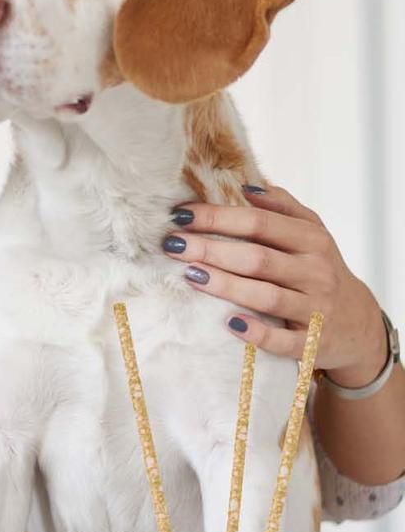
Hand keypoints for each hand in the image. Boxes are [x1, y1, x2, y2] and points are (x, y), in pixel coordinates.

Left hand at [161, 183, 387, 381]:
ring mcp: (315, 309)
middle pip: (257, 258)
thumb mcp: (313, 234)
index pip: (259, 223)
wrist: (358, 323)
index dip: (218, 218)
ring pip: (266, 296)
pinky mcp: (312, 343)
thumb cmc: (320, 270)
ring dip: (226, 286)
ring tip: (190, 274)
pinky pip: (282, 340)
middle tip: (173, 244)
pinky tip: (230, 324)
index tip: (180, 215)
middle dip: (211, 249)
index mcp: (312, 241)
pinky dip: (257, 333)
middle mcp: (315, 272)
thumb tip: (247, 188)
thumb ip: (284, 207)